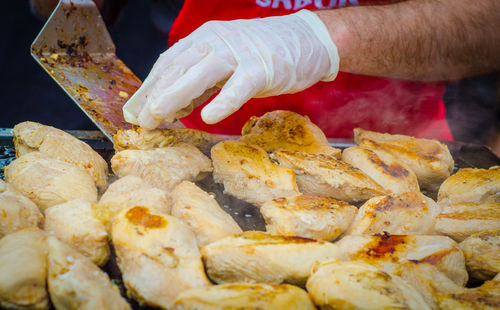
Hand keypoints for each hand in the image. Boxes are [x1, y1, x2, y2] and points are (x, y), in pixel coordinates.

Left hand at [123, 10, 338, 128]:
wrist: (307, 40)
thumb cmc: (263, 54)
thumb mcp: (225, 62)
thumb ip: (199, 81)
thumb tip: (172, 105)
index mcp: (205, 39)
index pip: (169, 62)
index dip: (149, 86)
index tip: (135, 109)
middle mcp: (217, 41)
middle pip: (179, 67)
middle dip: (156, 94)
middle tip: (141, 120)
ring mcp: (240, 53)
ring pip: (202, 73)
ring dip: (177, 95)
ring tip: (160, 116)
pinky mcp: (263, 68)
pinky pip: (239, 86)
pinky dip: (223, 101)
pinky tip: (208, 117)